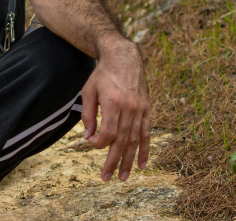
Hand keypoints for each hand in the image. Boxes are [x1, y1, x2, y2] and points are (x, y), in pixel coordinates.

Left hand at [80, 38, 150, 181]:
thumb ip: (88, 115)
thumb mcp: (89, 91)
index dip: (99, 143)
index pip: (109, 133)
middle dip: (114, 161)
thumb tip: (88, 137)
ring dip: (129, 160)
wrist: (124, 58)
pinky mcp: (147, 110)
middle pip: (122, 141)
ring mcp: (140, 110)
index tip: (90, 144)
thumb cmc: (103, 75)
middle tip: (107, 178)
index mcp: (113, 103)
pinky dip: (145, 150)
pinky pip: (146, 133)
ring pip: (135, 140)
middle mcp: (130, 108)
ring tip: (123, 177)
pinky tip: (142, 164)